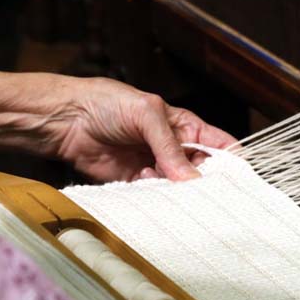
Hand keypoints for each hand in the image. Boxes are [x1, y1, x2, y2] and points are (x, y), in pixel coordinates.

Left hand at [0, 73, 236, 181]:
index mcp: (186, 126)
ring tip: (164, 181)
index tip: (235, 178)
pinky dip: (155, 196)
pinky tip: (143, 182)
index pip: (220, 146)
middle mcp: (174, 148)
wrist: (65, 119)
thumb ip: (170, 146)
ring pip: (179, 187)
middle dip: (204, 181)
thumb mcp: (148, 115)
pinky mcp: (135, 182)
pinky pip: (154, 196)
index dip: (232, 162)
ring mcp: (156, 166)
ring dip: (176, 189)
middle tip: (202, 190)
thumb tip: (191, 178)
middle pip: (202, 171)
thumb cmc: (107, 103)